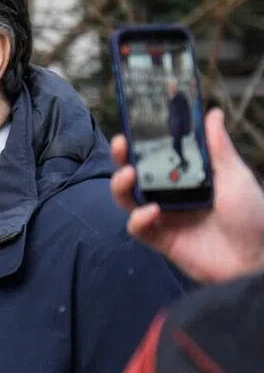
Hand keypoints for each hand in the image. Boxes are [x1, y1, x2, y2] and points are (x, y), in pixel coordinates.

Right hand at [110, 108, 263, 283]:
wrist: (253, 258)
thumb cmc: (251, 216)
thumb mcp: (236, 177)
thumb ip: (218, 148)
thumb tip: (211, 114)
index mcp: (189, 176)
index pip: (159, 155)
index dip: (144, 141)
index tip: (136, 125)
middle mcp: (172, 195)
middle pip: (137, 175)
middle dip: (124, 160)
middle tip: (122, 145)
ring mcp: (164, 217)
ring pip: (130, 200)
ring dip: (122, 186)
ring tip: (128, 175)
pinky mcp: (160, 239)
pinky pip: (139, 228)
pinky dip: (139, 218)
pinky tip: (151, 211)